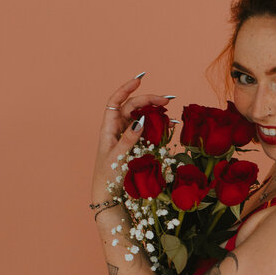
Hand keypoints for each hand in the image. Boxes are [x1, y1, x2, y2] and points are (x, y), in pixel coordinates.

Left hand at [90, 76, 172, 200]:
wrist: (110, 194)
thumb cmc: (108, 175)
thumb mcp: (118, 157)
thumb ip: (129, 138)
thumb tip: (140, 119)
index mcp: (108, 128)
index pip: (115, 102)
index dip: (126, 89)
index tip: (139, 80)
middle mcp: (117, 128)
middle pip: (132, 107)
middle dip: (148, 100)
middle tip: (166, 100)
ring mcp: (127, 135)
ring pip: (140, 115)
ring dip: (153, 109)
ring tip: (167, 108)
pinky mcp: (136, 143)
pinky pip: (146, 128)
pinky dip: (156, 123)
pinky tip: (166, 121)